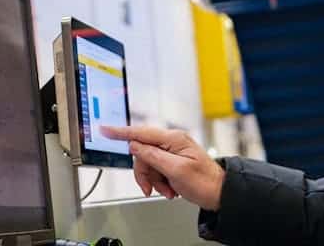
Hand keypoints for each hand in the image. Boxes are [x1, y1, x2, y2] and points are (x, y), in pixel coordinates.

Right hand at [99, 125, 224, 210]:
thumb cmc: (204, 181)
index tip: (106, 130)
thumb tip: (135, 146)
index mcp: (173, 139)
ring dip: (154, 180)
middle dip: (145, 173)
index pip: (141, 133)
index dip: (121, 132)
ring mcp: (172, 151)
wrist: (218, 193)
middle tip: (152, 187)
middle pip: (142, 153)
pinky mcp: (172, 161)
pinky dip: (159, 182)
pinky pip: (156, 170)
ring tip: (167, 190)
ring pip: (148, 164)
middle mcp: (172, 142)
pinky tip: (170, 189)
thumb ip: (153, 156)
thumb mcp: (176, 170)